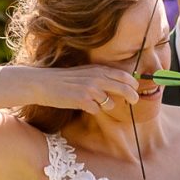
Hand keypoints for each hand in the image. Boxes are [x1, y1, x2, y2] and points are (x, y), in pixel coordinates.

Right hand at [21, 62, 141, 117]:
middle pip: (124, 88)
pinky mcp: (82, 100)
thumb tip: (117, 85)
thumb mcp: (84, 73)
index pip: (123, 75)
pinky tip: (82, 105)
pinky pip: (96, 110)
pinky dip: (92, 110)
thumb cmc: (63, 80)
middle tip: (135, 101)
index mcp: (97, 69)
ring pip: (110, 102)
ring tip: (94, 102)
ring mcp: (90, 89)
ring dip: (106, 105)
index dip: (133, 83)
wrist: (43, 83)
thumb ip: (100, 76)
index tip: (136, 88)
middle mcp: (96, 77)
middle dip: (133, 96)